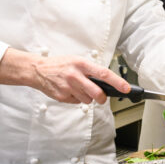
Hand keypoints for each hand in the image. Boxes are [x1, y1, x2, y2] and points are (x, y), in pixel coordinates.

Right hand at [0, 49, 130, 103]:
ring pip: (87, 100)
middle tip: (102, 97)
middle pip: (97, 93)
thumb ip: (90, 70)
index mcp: (81, 64)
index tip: (126, 88)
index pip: (104, 74)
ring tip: (78, 88)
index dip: (117, 82)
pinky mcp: (63, 96)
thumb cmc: (60, 65)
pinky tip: (69, 91)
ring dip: (87, 97)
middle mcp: (75, 75)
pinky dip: (76, 98)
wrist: (38, 70)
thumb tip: (106, 82)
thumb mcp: (76, 61)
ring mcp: (68, 87)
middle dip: (102, 98)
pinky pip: (77, 102)